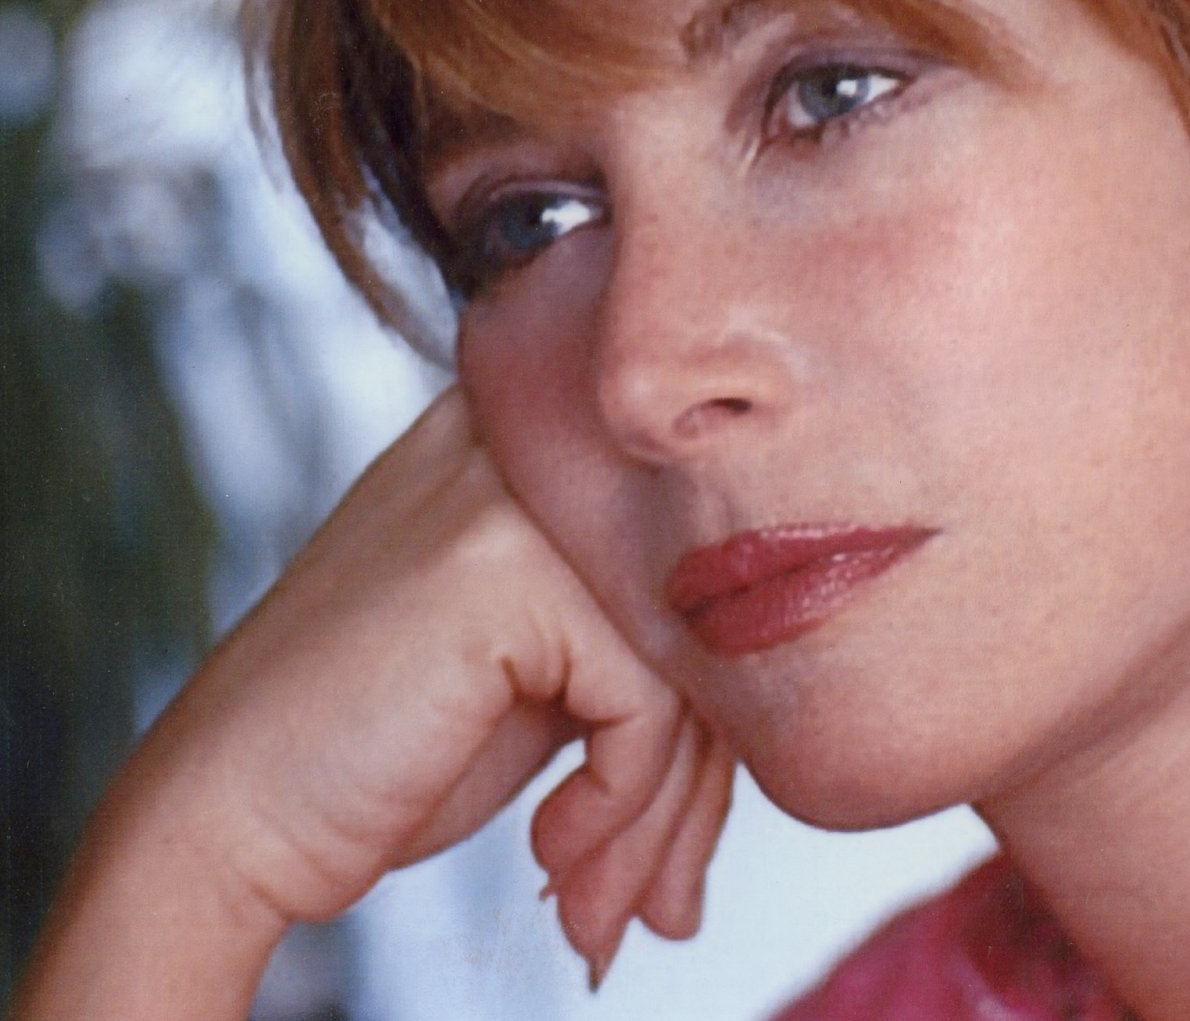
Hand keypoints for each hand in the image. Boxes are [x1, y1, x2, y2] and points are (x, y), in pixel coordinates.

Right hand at [16, 389, 732, 1016]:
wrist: (230, 817)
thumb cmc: (388, 751)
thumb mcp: (552, 680)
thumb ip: (661, 650)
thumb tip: (798, 707)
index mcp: (544, 448)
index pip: (700, 558)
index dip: (712, 704)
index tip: (675, 830)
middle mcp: (530, 446)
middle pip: (702, 608)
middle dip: (696, 780)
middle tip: (661, 898)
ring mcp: (514, 496)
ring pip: (689, 659)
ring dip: (664, 816)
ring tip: (613, 905)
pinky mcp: (506, 565)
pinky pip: (648, 702)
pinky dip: (622, 803)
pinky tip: (560, 855)